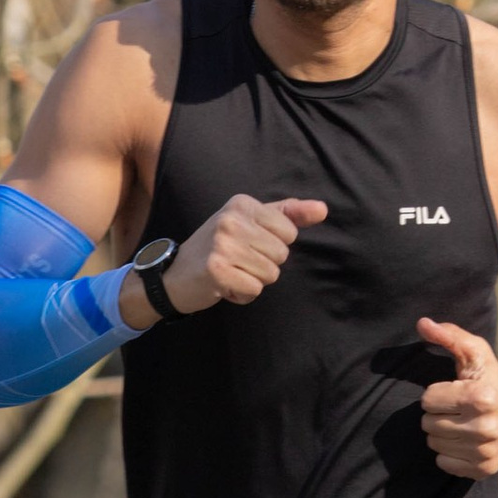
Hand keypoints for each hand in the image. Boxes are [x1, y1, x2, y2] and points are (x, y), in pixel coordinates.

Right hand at [126, 191, 325, 321]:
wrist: (174, 276)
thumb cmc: (217, 248)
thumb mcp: (251, 223)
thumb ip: (288, 214)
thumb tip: (323, 209)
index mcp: (242, 204)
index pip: (290, 231)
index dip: (274, 245)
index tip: (248, 245)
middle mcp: (231, 219)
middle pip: (282, 254)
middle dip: (264, 264)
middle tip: (237, 261)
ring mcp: (222, 244)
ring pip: (271, 274)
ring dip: (253, 280)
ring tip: (231, 272)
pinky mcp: (217, 270)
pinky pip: (255, 290)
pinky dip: (243, 294)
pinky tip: (224, 286)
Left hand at [416, 318, 497, 477]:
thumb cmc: (493, 377)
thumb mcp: (476, 352)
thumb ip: (449, 335)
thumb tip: (422, 323)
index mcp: (480, 397)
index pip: (427, 400)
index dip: (437, 393)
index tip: (455, 391)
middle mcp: (484, 427)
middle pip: (428, 424)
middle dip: (438, 413)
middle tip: (457, 407)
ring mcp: (485, 451)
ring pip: (434, 444)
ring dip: (442, 432)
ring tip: (461, 421)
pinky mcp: (485, 468)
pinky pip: (444, 463)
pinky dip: (450, 452)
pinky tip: (466, 439)